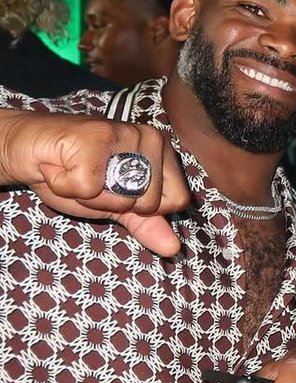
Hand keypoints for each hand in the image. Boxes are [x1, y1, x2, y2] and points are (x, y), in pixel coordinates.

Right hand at [0, 110, 189, 255]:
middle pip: (149, 203)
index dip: (142, 207)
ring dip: (88, 195)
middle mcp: (151, 138)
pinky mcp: (97, 136)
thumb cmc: (75, 176)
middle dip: (110, 202)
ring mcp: (126, 133)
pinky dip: (65, 185)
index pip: (177, 200)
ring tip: (77, 172)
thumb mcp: (116, 205)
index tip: (116, 189)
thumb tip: (173, 249)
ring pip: (122, 197)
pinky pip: (89, 188)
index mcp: (163, 152)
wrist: (31, 153)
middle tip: (92, 180)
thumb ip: (146, 224)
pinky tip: (61, 167)